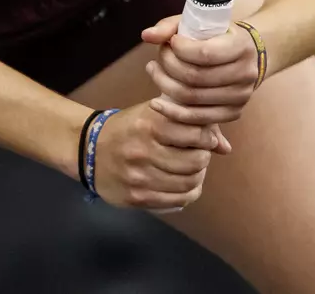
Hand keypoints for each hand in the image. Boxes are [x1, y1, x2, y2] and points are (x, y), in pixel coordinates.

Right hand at [90, 101, 232, 210]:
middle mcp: (144, 150)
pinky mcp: (136, 198)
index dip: (207, 137)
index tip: (205, 138)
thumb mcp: (155, 114)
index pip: (196, 133)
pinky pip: (176, 201)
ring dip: (197, 177)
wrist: (88, 149)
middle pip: (196, 161)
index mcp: (149, 124)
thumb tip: (225, 148)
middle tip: (198, 155)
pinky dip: (187, 193)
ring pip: (188, 183)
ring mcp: (139, 177)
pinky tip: (182, 184)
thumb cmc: (130, 127)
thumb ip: (191, 124)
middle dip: (202, 158)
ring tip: (191, 169)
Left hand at [140, 16, 260, 126]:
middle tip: (156, 59)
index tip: (171, 43)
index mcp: (241, 45)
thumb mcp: (199, 23)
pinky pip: (197, 118)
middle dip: (168, 67)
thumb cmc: (218, 35)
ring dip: (165, 87)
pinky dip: (173, 112)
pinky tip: (157, 102)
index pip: (205, 54)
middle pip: (196, 78)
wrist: (248, 54)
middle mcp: (246, 72)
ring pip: (193, 99)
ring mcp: (241, 95)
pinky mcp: (233, 112)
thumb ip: (170, 26)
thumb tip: (146, 35)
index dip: (181, 50)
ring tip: (154, 72)